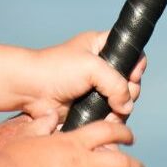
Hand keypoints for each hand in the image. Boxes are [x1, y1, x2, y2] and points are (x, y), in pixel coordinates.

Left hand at [19, 31, 144, 127]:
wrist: (31, 90)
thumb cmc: (56, 70)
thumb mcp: (91, 67)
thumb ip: (116, 83)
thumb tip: (127, 106)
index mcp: (102, 47)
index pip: (132, 53)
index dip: (136, 65)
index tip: (131, 75)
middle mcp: (102, 67)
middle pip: (132, 81)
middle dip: (129, 91)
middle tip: (116, 96)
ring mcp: (98, 89)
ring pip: (124, 101)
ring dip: (121, 108)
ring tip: (109, 111)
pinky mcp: (91, 107)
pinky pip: (111, 114)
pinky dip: (112, 119)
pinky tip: (106, 119)